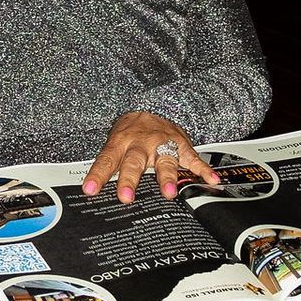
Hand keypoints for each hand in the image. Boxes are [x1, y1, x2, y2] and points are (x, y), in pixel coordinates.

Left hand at [82, 111, 218, 203]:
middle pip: (135, 162)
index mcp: (122, 143)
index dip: (98, 175)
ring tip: (167, 192)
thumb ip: (109, 165)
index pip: (107, 160)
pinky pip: (193, 159)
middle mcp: (142, 143)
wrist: (154, 103)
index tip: (90, 190)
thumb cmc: (131, 130)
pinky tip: (210, 179)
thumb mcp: (116, 143)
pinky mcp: (182, 146)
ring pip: (165, 160)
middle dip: (130, 179)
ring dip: (166, 176)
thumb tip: (92, 191)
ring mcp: (164, 144)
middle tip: (126, 197)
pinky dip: (203, 170)